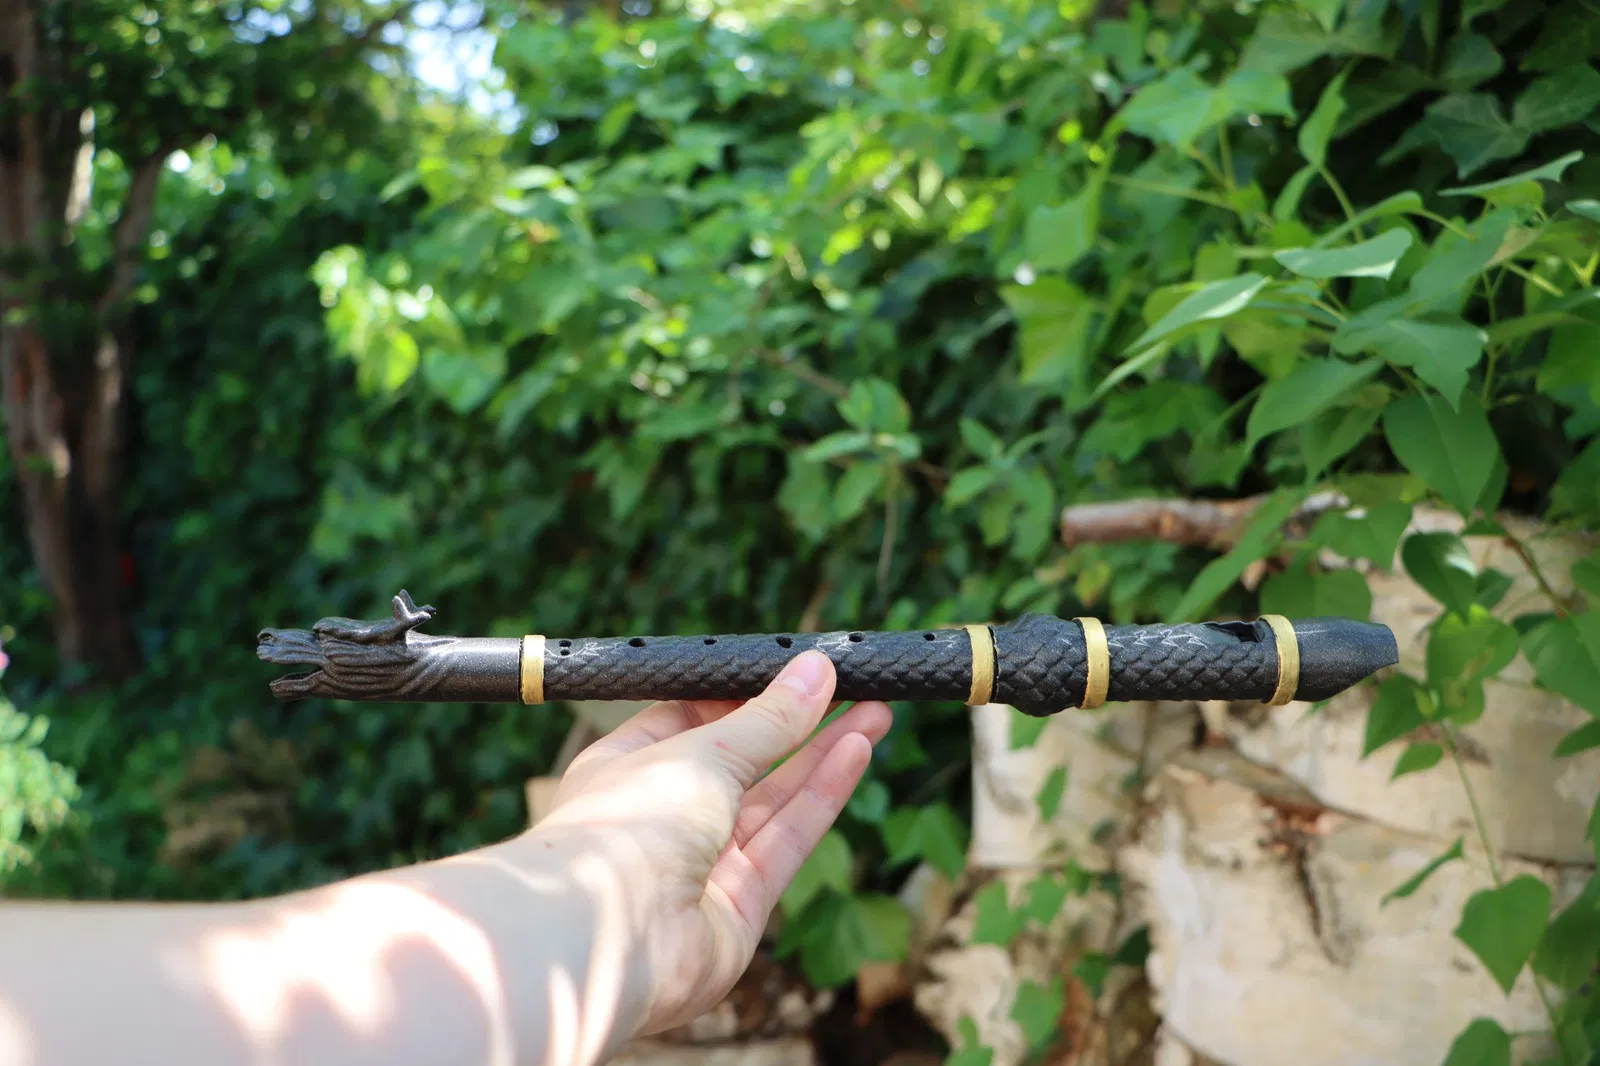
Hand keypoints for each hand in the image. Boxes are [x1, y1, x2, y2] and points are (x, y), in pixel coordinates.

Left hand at [531, 650, 891, 1034]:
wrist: (606, 937)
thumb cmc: (625, 828)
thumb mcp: (702, 751)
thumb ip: (767, 719)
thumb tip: (814, 672)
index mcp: (628, 768)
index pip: (692, 720)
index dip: (745, 696)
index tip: (795, 670)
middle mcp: (665, 816)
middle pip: (745, 761)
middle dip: (800, 724)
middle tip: (853, 688)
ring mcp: (702, 864)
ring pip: (775, 800)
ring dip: (824, 754)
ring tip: (876, 712)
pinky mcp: (739, 906)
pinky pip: (789, 840)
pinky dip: (822, 796)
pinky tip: (856, 752)